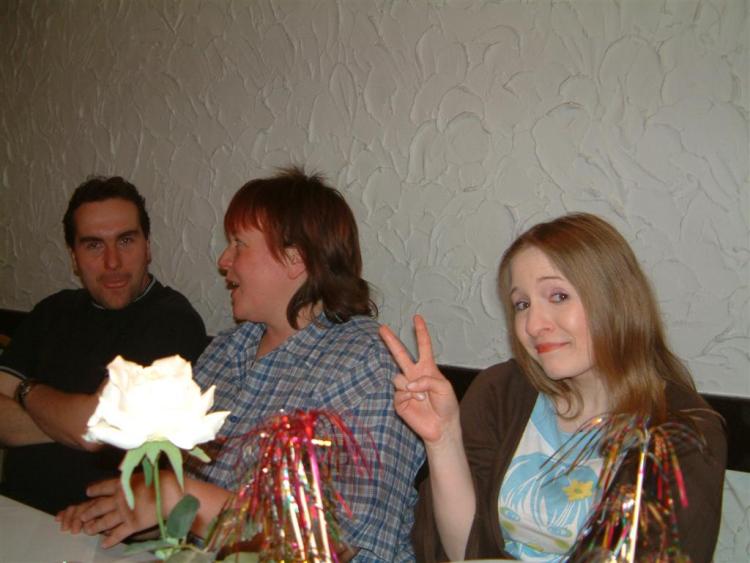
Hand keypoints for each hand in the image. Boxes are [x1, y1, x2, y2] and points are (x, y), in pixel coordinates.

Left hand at [57, 475, 156, 547]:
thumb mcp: (146, 471)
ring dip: (94, 526)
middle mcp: (119, 499)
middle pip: (99, 506)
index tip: (88, 492)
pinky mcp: (132, 525)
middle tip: (82, 516)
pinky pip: (118, 534)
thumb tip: (127, 470)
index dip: (95, 490)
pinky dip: (110, 540)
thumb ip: (133, 475)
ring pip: (105, 522)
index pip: (103, 487)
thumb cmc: (163, 479)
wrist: (172, 494)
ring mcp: (124, 513)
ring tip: (87, 530)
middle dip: (89, 512)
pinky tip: (104, 544)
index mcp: (122, 484)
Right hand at [379, 315, 459, 444]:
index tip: (417, 317)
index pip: (423, 346)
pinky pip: (398, 393)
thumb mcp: (444, 387)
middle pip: (400, 354)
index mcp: (427, 368)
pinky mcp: (400, 400)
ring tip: (422, 398)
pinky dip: (408, 397)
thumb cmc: (446, 405)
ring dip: (411, 387)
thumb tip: (408, 384)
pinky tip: (416, 403)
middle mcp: (414, 375)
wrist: (441, 426)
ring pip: (398, 378)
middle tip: (382, 328)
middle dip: (391, 341)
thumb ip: (427, 380)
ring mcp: (405, 387)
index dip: (421, 332)